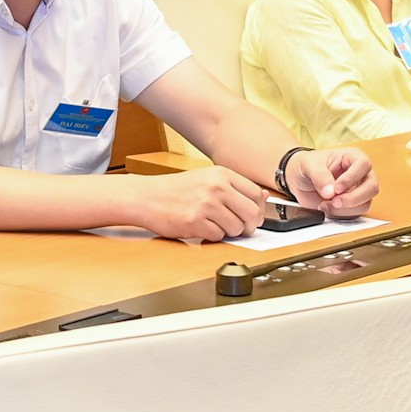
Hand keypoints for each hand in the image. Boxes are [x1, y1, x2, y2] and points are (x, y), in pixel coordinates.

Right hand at [132, 165, 266, 239]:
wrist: (147, 197)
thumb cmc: (176, 190)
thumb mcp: (207, 179)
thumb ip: (234, 187)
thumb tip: (263, 196)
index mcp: (221, 174)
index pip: (256, 194)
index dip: (257, 209)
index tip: (251, 215)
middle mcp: (216, 187)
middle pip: (251, 213)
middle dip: (248, 225)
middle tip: (238, 227)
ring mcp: (206, 204)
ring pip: (236, 228)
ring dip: (228, 232)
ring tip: (213, 224)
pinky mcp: (196, 222)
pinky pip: (218, 237)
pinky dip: (212, 236)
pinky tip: (201, 227)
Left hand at [282, 148, 377, 217]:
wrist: (298, 179)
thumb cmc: (306, 165)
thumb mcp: (308, 165)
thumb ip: (319, 176)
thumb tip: (330, 192)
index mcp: (352, 157)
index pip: (364, 165)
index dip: (352, 178)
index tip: (336, 188)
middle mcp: (360, 173)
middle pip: (371, 187)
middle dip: (353, 198)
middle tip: (334, 201)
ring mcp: (359, 190)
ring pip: (365, 203)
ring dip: (345, 209)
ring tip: (324, 204)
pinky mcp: (354, 205)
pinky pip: (356, 214)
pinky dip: (341, 214)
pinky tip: (326, 208)